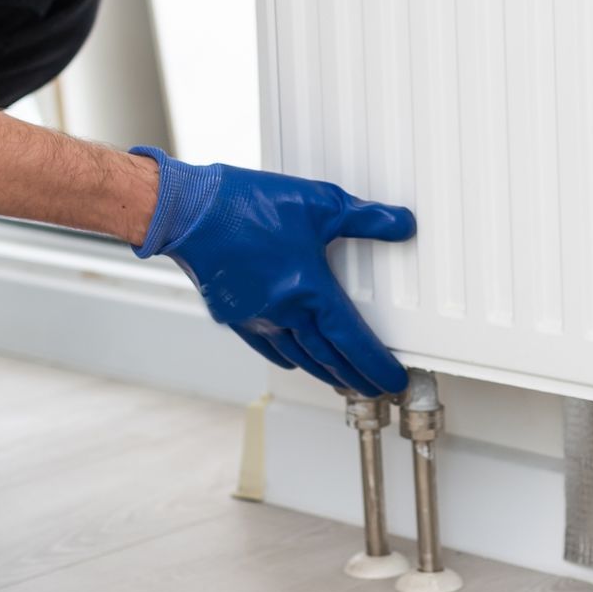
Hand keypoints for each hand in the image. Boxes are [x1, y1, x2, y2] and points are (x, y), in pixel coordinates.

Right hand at [130, 147, 416, 395]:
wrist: (189, 211)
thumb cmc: (248, 204)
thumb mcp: (319, 203)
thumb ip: (365, 218)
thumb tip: (402, 223)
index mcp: (310, 290)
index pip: (353, 340)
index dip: (377, 364)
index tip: (393, 379)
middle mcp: (284, 313)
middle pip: (329, 358)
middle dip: (356, 377)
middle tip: (375, 388)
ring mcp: (256, 318)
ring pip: (299, 357)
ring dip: (324, 373)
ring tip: (343, 382)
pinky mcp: (233, 316)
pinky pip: (267, 347)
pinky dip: (287, 357)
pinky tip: (294, 361)